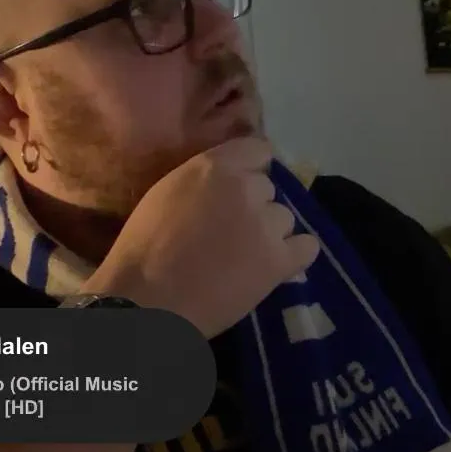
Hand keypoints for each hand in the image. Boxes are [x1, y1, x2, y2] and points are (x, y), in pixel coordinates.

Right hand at [83, 137, 318, 336]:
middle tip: (231, 232)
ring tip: (245, 257)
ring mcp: (266, 224)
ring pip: (284, 218)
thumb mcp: (166, 193)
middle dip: (253, 207)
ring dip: (269, 233)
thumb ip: (201, 180)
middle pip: (267, 189)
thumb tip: (225, 181)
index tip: (240, 189)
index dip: (251, 169)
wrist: (148, 301)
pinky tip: (274, 266)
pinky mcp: (279, 261)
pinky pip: (307, 247)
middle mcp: (246, 188)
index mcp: (214, 167)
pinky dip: (294, 255)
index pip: (257, 150)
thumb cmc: (143, 250)